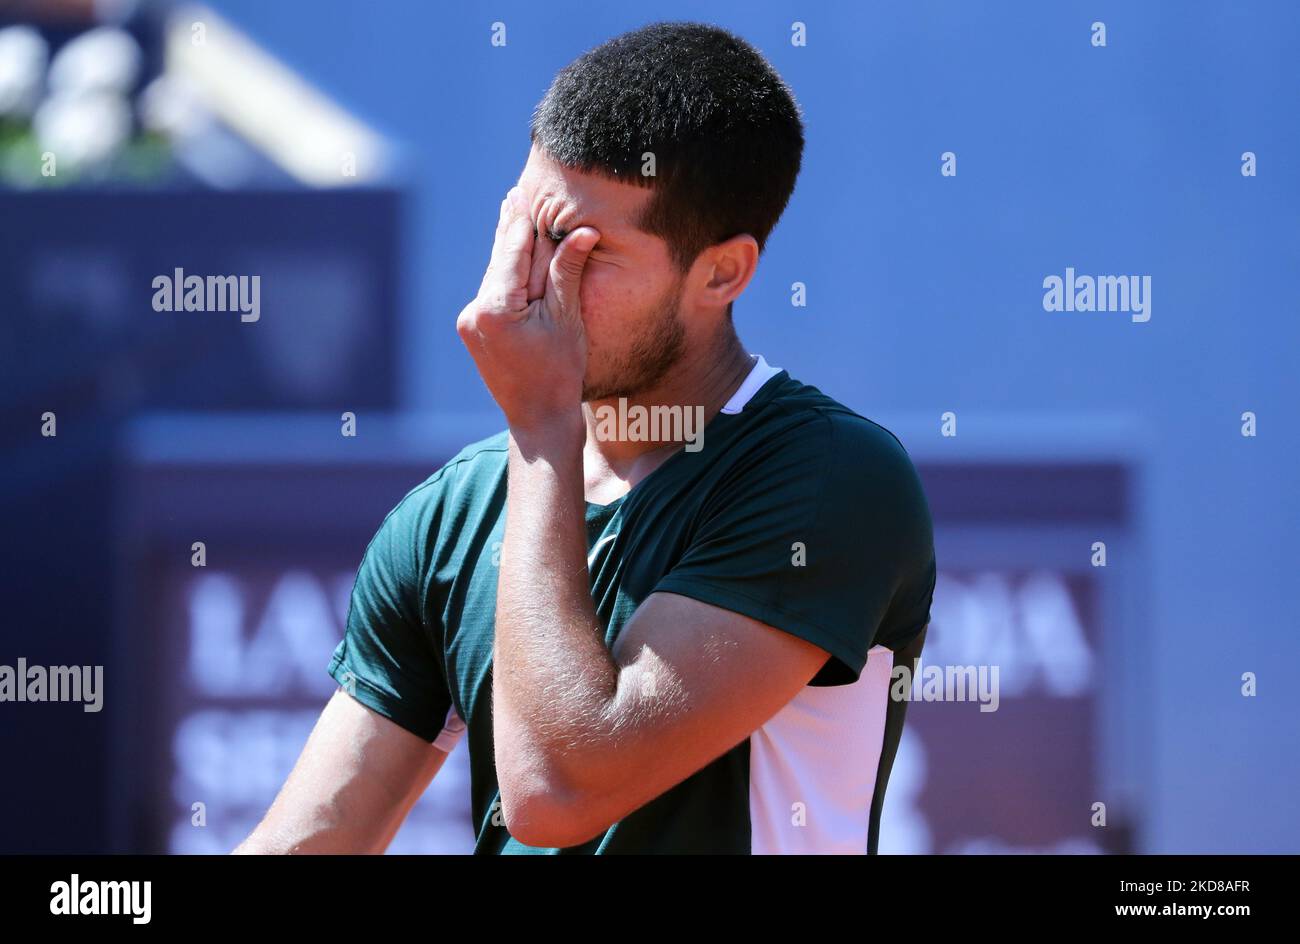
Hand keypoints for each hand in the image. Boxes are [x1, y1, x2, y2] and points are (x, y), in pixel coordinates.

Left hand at [456, 185, 599, 431]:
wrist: (539, 418)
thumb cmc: (561, 373)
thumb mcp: (567, 320)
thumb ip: (567, 272)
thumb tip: (583, 232)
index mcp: (496, 308)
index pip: (514, 252)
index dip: (523, 221)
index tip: (525, 192)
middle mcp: (475, 312)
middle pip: (501, 260)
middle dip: (511, 228)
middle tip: (514, 192)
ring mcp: (469, 322)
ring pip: (496, 276)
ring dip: (510, 251)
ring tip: (513, 212)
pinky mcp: (473, 330)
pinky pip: (494, 294)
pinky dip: (508, 276)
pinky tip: (514, 255)